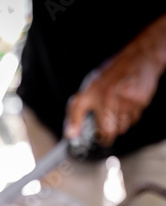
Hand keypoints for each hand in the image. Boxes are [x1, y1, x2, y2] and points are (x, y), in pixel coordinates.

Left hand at [64, 15, 165, 146]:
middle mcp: (110, 97)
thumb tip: (70, 135)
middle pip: (109, 132)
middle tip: (104, 127)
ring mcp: (127, 100)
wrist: (138, 58)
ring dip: (118, 125)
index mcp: (94, 94)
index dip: (94, 139)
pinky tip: (127, 104)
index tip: (95, 142)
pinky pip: (134, 119)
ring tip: (116, 110)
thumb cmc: (109, 77)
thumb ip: (76, 114)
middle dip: (106, 135)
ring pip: (122, 128)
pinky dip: (129, 117)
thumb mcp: (87, 91)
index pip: (90, 126)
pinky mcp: (140, 101)